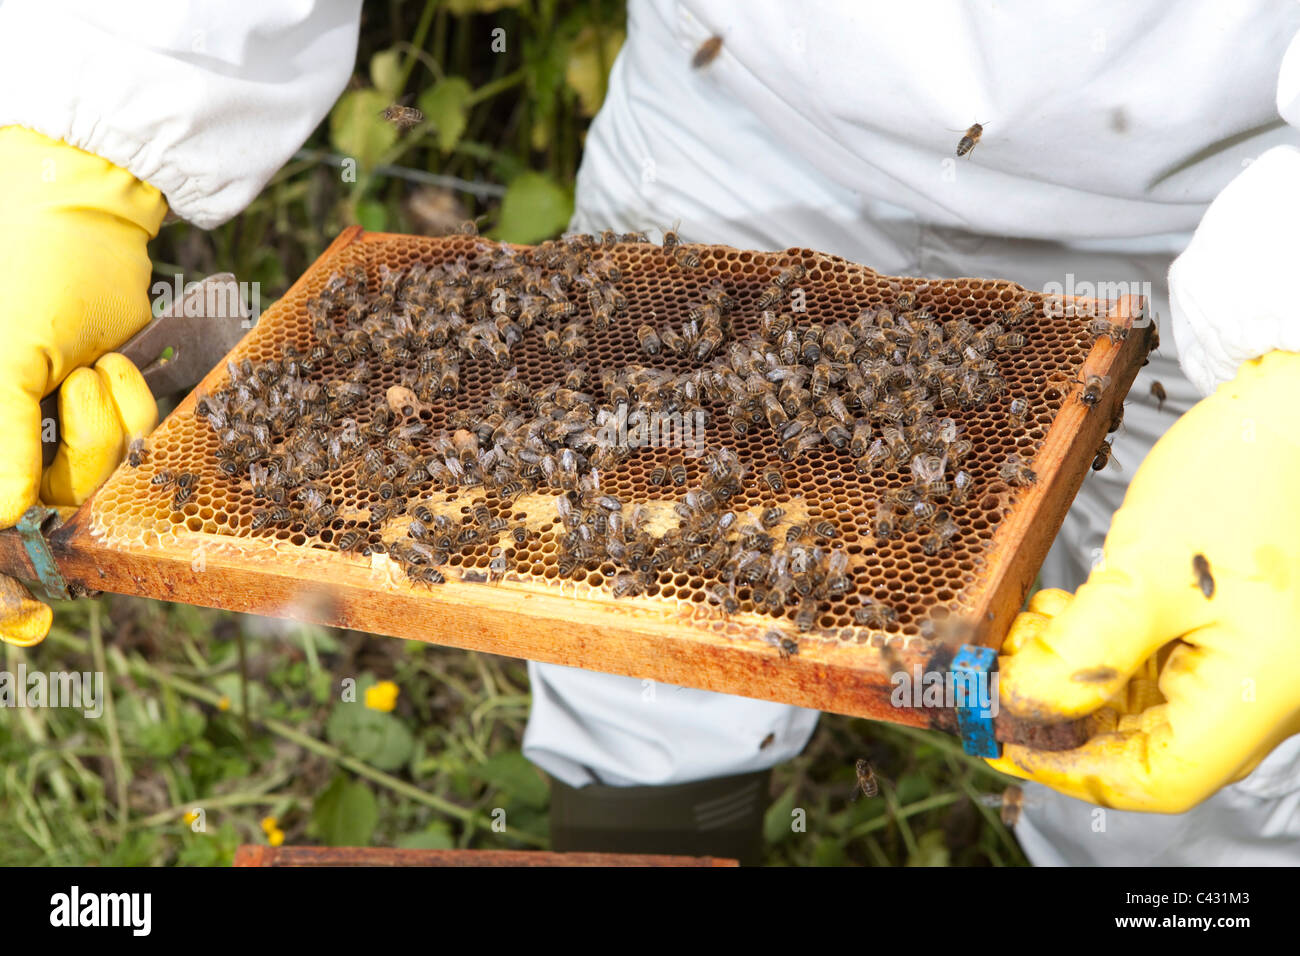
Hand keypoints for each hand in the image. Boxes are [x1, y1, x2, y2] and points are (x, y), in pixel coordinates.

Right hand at [0, 126, 166, 646]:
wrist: (76, 207)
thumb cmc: (19, 272)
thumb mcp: (3, 360)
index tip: (26, 629)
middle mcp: (11, 433)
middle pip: (53, 503)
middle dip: (79, 459)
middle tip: (76, 387)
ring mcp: (58, 421)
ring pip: (100, 474)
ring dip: (104, 420)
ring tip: (85, 364)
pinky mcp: (109, 401)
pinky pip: (135, 436)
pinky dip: (129, 402)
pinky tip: (110, 359)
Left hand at [988, 350, 1299, 812]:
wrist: (1292, 412)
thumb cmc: (1238, 478)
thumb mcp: (1144, 571)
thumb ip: (1083, 656)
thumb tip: (1022, 709)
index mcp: (1262, 692)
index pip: (1159, 778)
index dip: (1066, 765)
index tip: (998, 734)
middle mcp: (1267, 694)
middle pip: (1150, 746)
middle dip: (1061, 715)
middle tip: (994, 680)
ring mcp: (1253, 665)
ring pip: (1147, 707)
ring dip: (1075, 680)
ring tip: (1024, 633)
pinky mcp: (1235, 634)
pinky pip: (1160, 666)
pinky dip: (1102, 653)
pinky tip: (1061, 618)